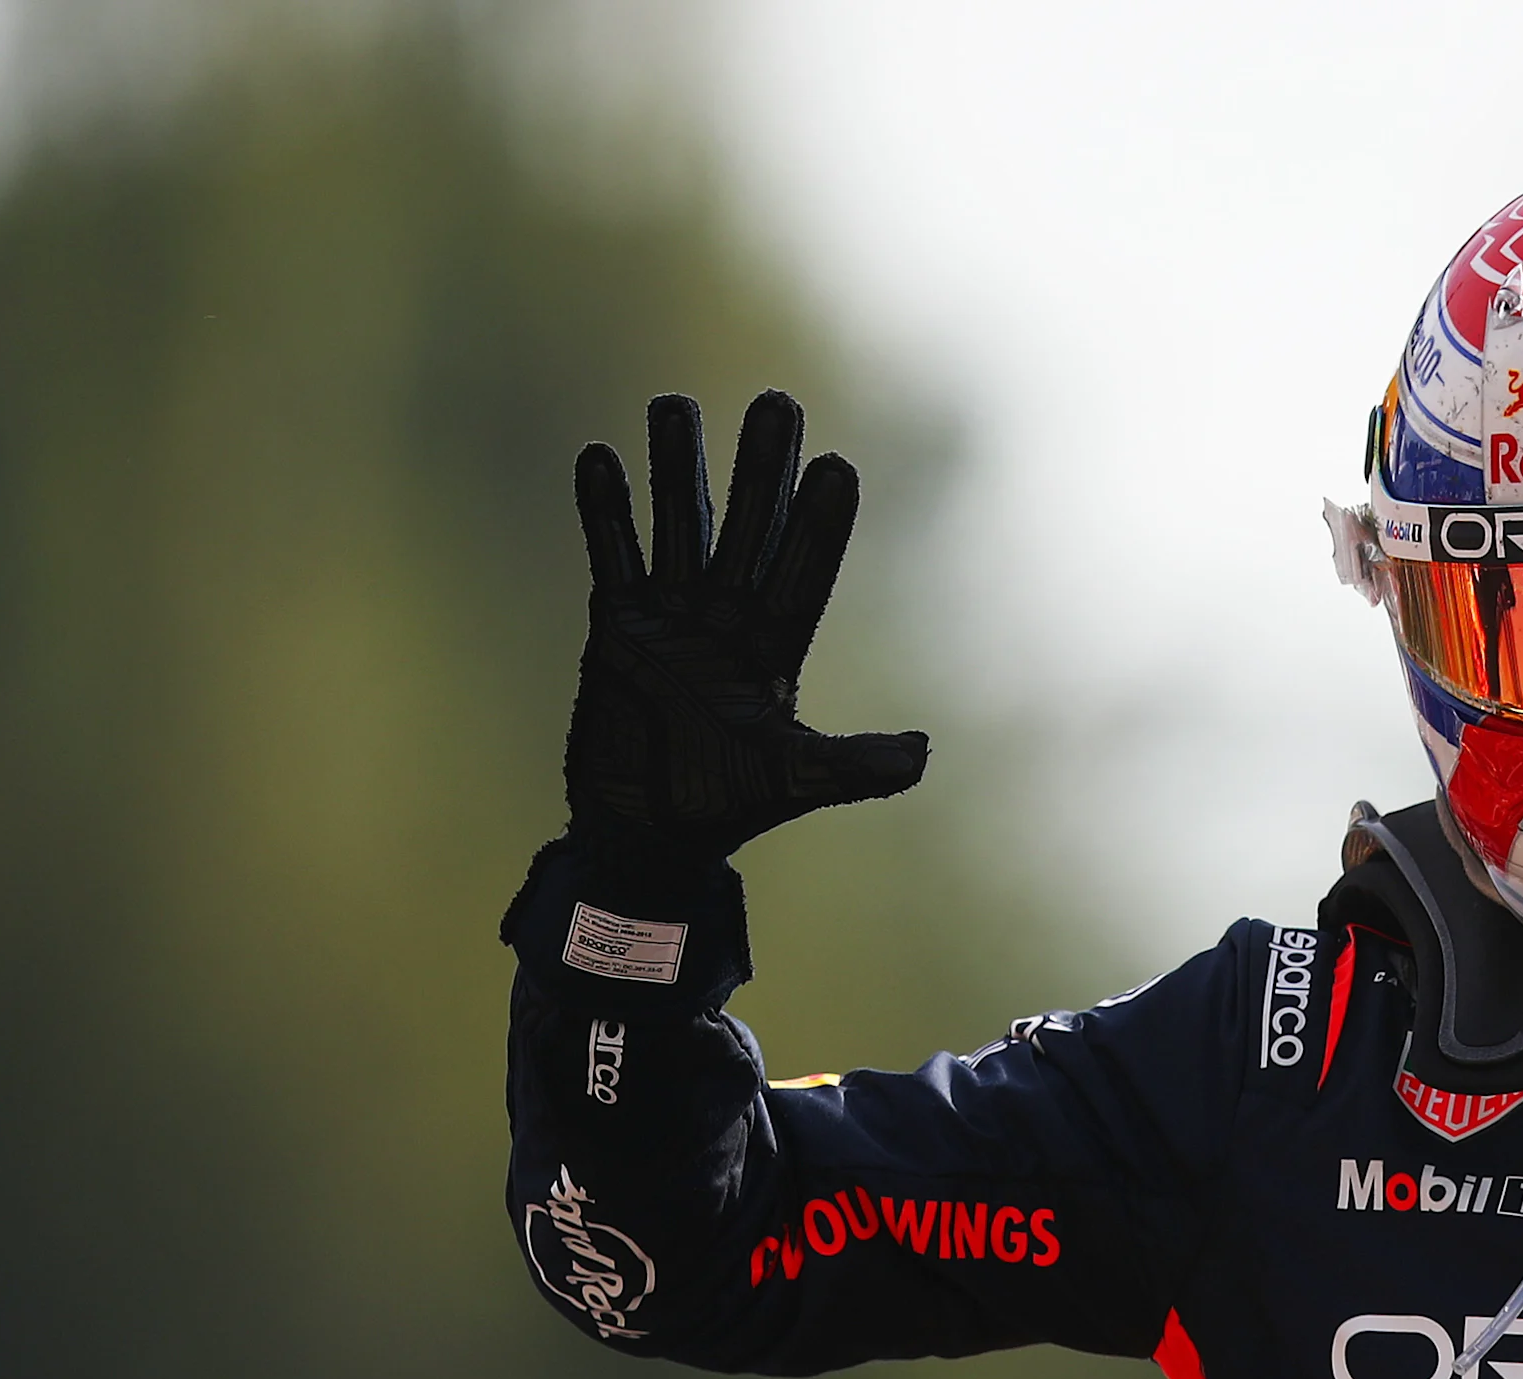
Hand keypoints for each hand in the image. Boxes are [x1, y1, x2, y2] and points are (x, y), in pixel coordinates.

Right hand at [565, 389, 928, 856]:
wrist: (648, 832)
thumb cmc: (726, 805)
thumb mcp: (797, 780)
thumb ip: (856, 765)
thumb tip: (923, 752)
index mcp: (777, 645)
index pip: (805, 569)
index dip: (820, 522)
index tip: (836, 466)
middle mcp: (728, 617)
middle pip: (750, 526)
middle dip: (761, 468)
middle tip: (778, 402)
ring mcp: (672, 616)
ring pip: (678, 524)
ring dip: (676, 468)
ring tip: (674, 402)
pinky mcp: (615, 626)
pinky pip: (612, 557)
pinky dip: (606, 513)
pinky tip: (599, 457)